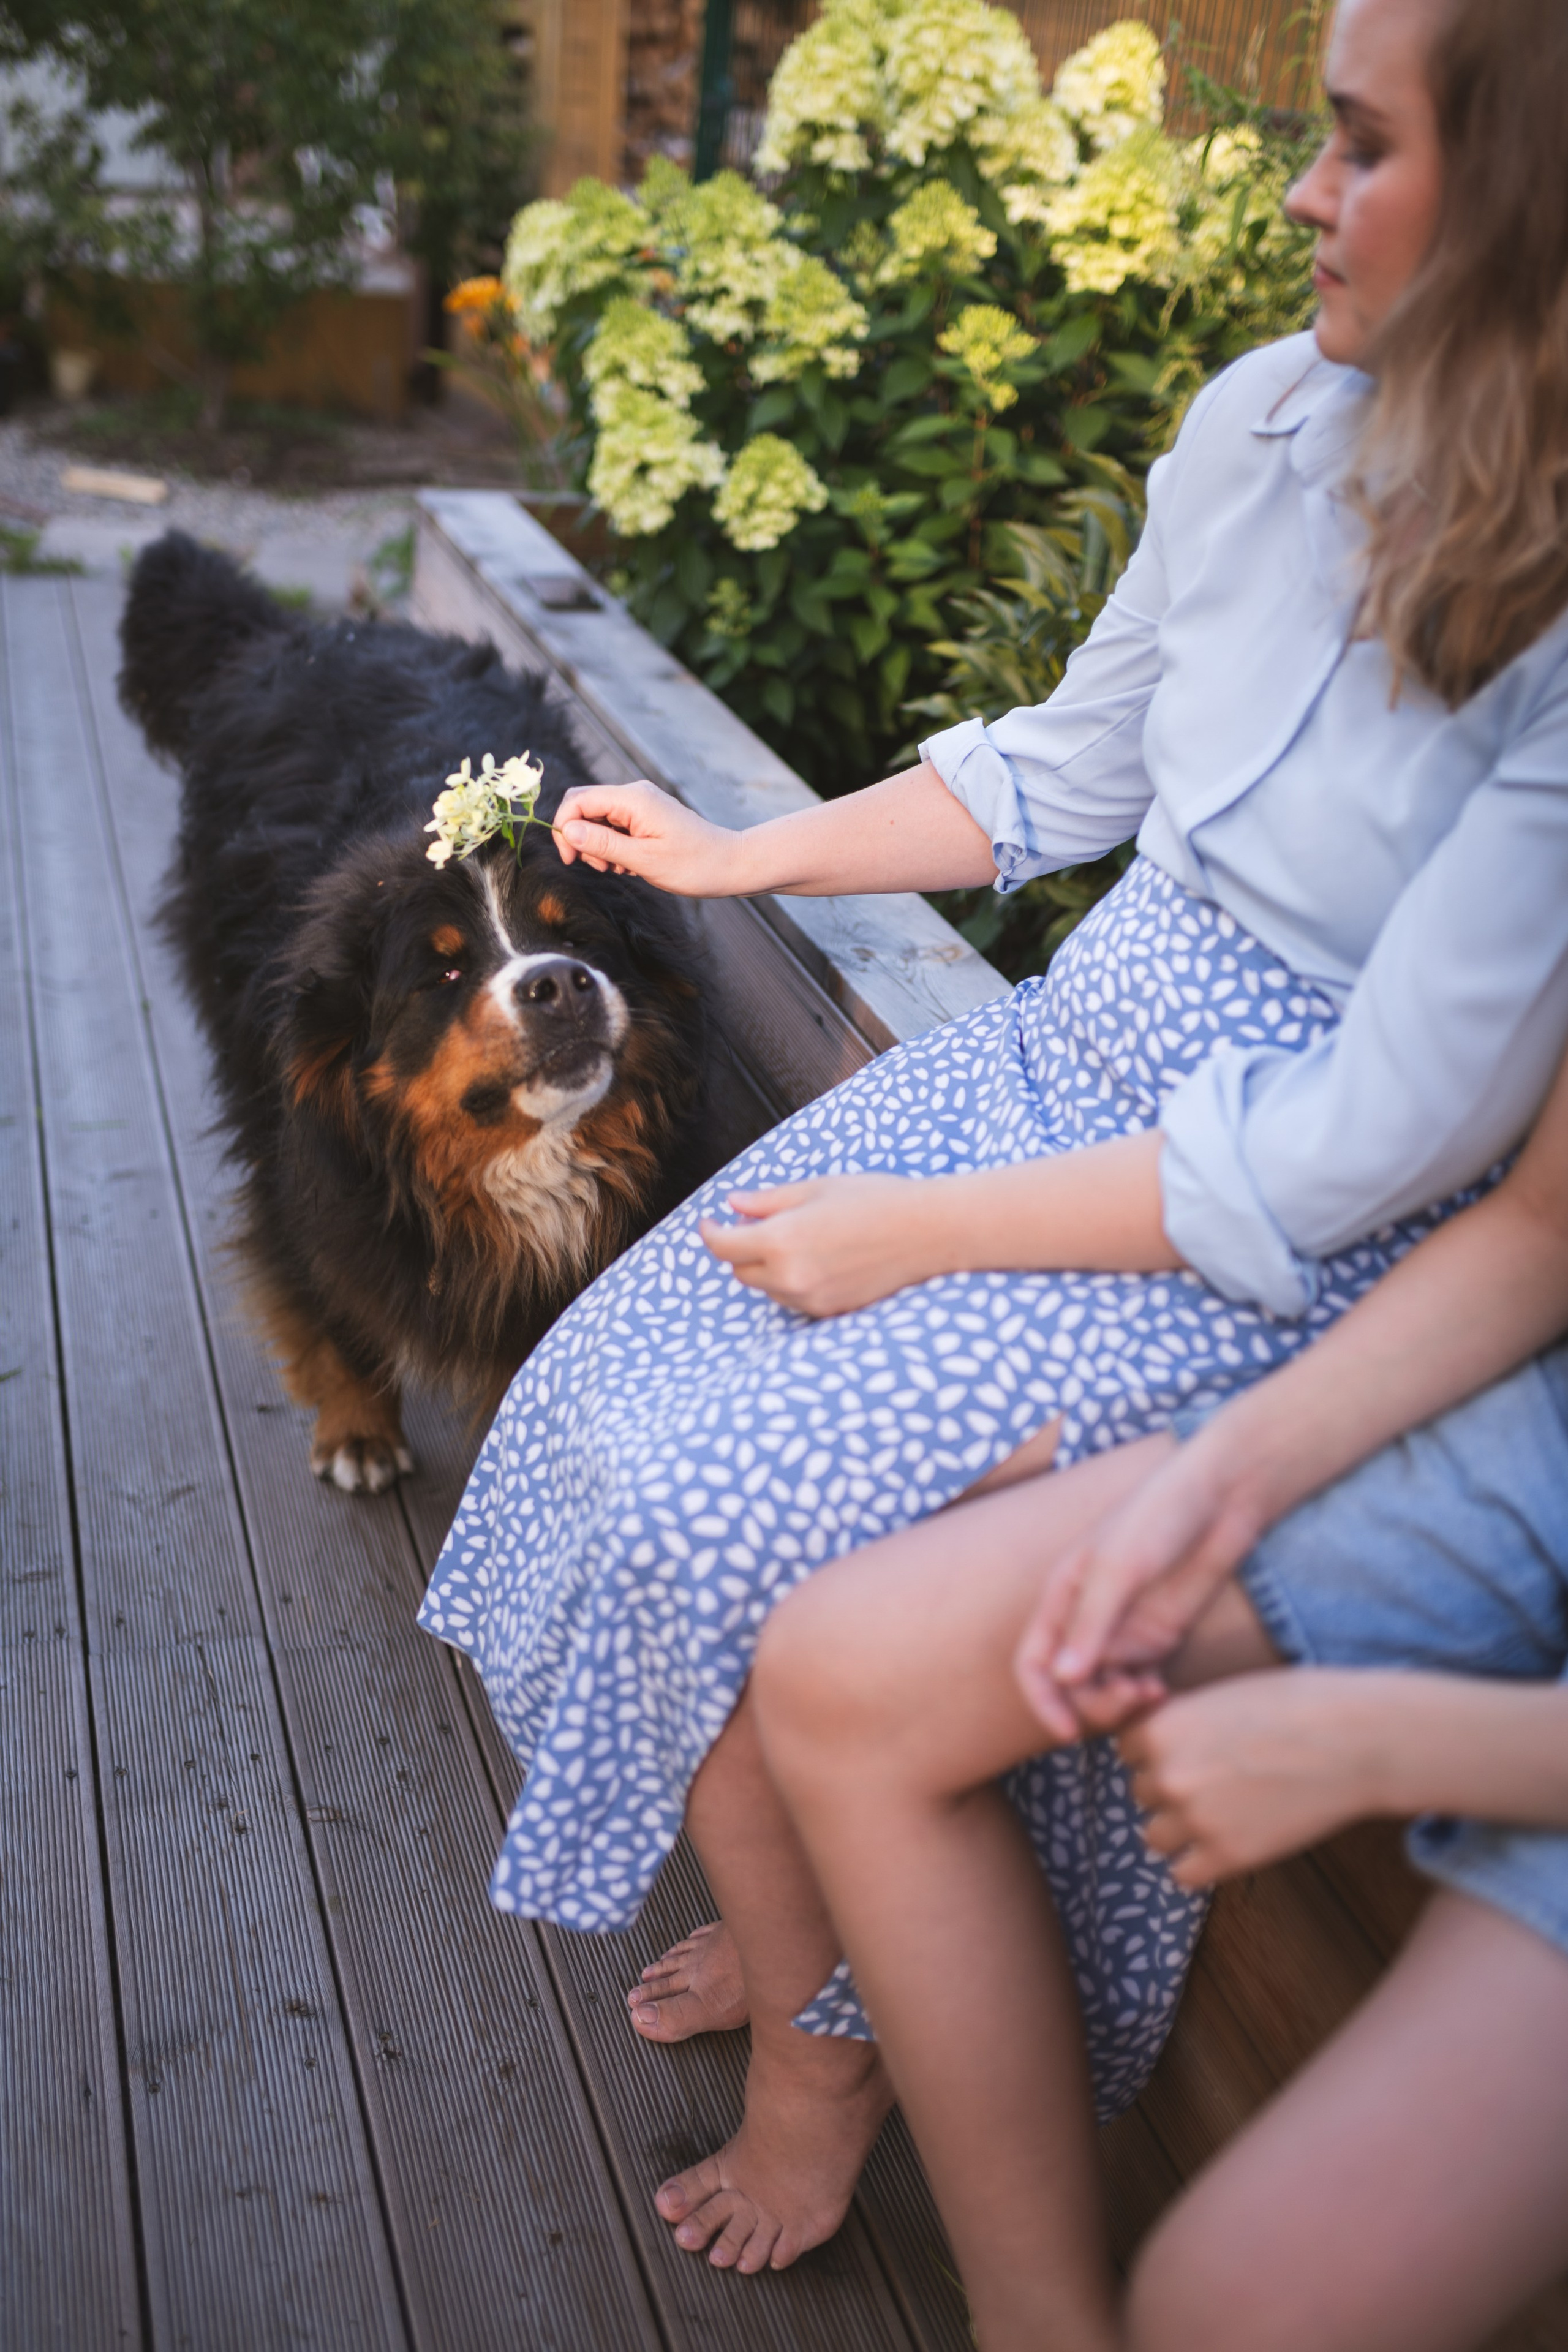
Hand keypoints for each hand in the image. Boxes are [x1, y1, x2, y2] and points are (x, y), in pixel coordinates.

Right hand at [553, 778, 742, 894]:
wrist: (729, 864)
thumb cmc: (693, 864)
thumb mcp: (643, 859)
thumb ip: (603, 843)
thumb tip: (567, 831)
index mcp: (633, 799)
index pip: (578, 800)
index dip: (564, 828)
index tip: (571, 860)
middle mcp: (635, 795)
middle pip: (585, 807)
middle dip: (581, 839)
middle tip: (601, 868)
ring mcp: (641, 805)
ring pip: (598, 820)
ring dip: (599, 847)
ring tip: (621, 869)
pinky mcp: (646, 817)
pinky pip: (615, 826)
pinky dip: (614, 847)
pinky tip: (630, 864)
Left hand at [699, 1176, 947, 1316]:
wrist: (931, 1232)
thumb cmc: (876, 1199)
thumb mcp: (817, 1188)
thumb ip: (768, 1200)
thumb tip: (733, 1204)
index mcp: (781, 1240)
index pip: (724, 1247)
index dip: (710, 1233)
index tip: (710, 1222)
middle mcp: (791, 1277)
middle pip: (742, 1272)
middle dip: (741, 1249)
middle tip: (756, 1226)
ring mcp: (812, 1300)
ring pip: (768, 1289)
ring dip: (768, 1268)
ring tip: (797, 1240)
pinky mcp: (832, 1312)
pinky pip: (795, 1301)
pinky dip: (793, 1283)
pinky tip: (818, 1260)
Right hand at [1014, 1428, 1262, 1734]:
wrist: (1222, 1498)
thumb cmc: (1160, 1515)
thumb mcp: (1120, 1566)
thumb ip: (1092, 1623)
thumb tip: (1062, 1678)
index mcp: (1062, 1596)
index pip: (1033, 1663)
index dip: (1043, 1701)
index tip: (1068, 1733)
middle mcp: (1087, 1619)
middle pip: (1070, 1686)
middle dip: (1091, 1705)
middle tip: (1127, 1700)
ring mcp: (1124, 1630)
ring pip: (1105, 1690)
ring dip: (1119, 1705)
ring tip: (1148, 1695)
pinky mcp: (1159, 1637)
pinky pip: (1140, 1684)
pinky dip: (1145, 1698)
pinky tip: (1162, 1692)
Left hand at [1116, 1669, 1387, 1885]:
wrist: (1353, 1739)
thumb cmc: (1294, 1704)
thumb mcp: (1220, 1695)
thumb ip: (1180, 1721)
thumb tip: (1154, 1743)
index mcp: (1160, 1729)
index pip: (1128, 1749)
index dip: (1157, 1748)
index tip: (1189, 1748)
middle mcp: (1168, 1776)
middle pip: (1142, 1792)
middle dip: (1170, 1786)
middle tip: (1214, 1778)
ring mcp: (1196, 1820)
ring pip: (1155, 1836)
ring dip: (1179, 1828)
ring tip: (1219, 1812)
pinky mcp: (1229, 1856)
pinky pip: (1184, 1874)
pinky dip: (1198, 1863)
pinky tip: (1225, 1844)